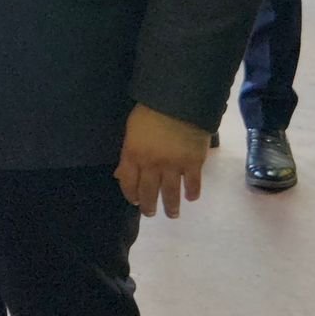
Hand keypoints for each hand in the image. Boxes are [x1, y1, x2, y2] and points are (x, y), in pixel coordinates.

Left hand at [114, 103, 208, 217]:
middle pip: (148, 192)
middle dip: (148, 206)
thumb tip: (120, 174)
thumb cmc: (150, 110)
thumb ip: (128, 152)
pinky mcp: (194, 163)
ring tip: (172, 214)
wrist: (179, 101)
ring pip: (170, 193)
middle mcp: (152, 164)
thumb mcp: (131, 129)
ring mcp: (174, 165)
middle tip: (150, 214)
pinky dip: (192, 193)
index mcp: (133, 154)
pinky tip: (191, 197)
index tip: (135, 201)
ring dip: (170, 206)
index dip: (131, 194)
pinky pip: (193, 184)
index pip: (128, 182)